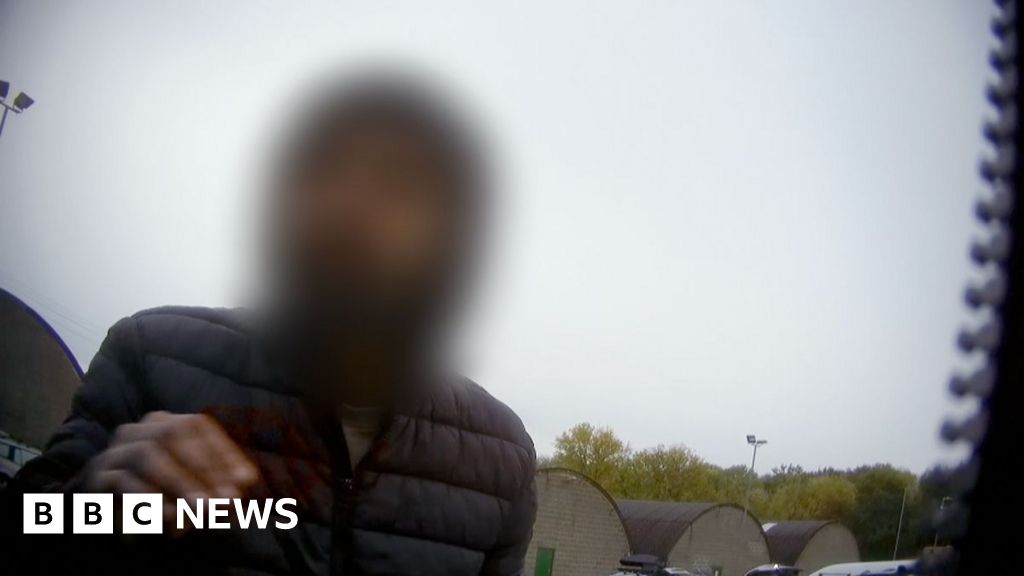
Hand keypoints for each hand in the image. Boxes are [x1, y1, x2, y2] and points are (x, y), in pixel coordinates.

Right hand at [82, 411, 258, 529]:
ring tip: (202, 508)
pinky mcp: (96, 479)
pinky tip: (172, 517)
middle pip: (172, 436)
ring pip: (146, 456)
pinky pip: (121, 483)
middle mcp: (137, 431)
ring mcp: (113, 453)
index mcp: (164, 423)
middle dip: (204, 468)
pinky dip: (149, 499)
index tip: (246, 480)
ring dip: (179, 483)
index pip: (196, 426)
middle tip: (227, 498)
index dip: (223, 451)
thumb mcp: (195, 486)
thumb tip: (247, 478)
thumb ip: (218, 480)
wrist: (108, 512)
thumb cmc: (162, 495)